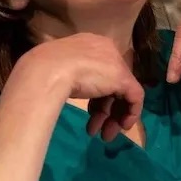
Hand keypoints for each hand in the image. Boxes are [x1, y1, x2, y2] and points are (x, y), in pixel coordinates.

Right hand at [19, 33, 144, 141]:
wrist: (48, 69)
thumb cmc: (46, 69)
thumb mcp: (58, 70)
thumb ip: (70, 77)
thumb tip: (67, 88)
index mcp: (90, 44)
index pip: (99, 73)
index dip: (96, 97)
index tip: (90, 115)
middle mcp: (106, 50)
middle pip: (110, 85)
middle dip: (104, 111)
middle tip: (95, 130)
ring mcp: (116, 64)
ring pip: (121, 94)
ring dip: (111, 117)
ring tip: (103, 136)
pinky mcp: (123, 78)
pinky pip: (134, 97)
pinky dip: (130, 114)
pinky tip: (121, 128)